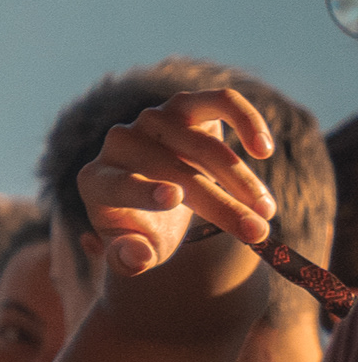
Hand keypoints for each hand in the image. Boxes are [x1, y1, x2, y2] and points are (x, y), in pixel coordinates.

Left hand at [79, 88, 278, 280]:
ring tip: (266, 211)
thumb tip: (138, 255)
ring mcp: (152, 119)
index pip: (116, 183)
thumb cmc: (144, 226)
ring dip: (241, 179)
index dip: (141, 190)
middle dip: (219, 204)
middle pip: (172, 171)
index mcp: (96, 181)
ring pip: (203, 145)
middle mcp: (119, 144)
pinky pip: (219, 101)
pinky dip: (245, 120)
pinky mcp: (185, 104)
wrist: (159, 192)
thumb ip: (127, 259)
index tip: (172, 198)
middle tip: (257, 232)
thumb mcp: (134, 250)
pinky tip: (263, 149)